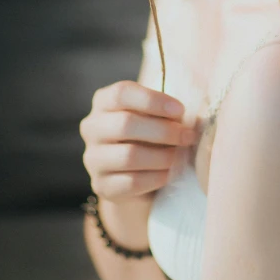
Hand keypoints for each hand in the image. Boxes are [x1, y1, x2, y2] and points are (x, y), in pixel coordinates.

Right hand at [80, 80, 197, 202]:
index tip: (180, 110)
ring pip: (129, 156)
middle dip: (163, 130)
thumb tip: (183, 117)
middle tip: (186, 136)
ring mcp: (93, 158)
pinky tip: (168, 174)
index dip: (153, 100)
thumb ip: (164, 111)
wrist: (136, 174)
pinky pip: (131, 182)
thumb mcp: (153, 115)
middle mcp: (92, 127)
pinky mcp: (101, 185)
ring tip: (178, 156)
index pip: (122, 93)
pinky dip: (155, 178)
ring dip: (162, 156)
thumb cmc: (149, 134)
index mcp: (104, 101)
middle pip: (125, 124)